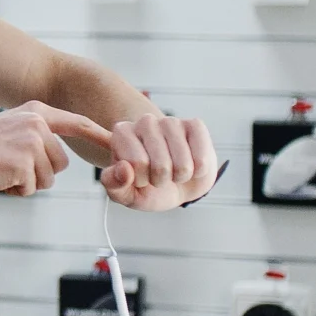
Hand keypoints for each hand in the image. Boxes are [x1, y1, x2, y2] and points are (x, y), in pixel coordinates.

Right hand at [0, 102, 113, 198]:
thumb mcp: (7, 130)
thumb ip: (33, 135)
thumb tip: (56, 157)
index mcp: (34, 111)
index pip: (77, 122)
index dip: (99, 135)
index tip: (117, 144)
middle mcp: (36, 121)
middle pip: (61, 161)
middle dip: (40, 173)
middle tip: (8, 167)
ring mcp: (32, 141)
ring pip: (49, 177)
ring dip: (27, 182)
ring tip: (0, 171)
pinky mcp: (26, 161)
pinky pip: (34, 187)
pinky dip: (16, 190)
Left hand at [98, 112, 220, 209]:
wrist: (176, 186)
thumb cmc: (147, 188)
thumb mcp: (125, 194)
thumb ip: (113, 184)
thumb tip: (124, 169)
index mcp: (122, 133)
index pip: (136, 164)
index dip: (142, 180)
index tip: (140, 177)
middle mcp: (145, 122)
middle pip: (160, 165)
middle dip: (161, 180)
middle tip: (158, 176)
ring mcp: (170, 121)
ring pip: (183, 164)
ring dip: (180, 176)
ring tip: (174, 171)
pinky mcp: (195, 125)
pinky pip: (202, 159)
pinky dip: (198, 171)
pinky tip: (191, 164)